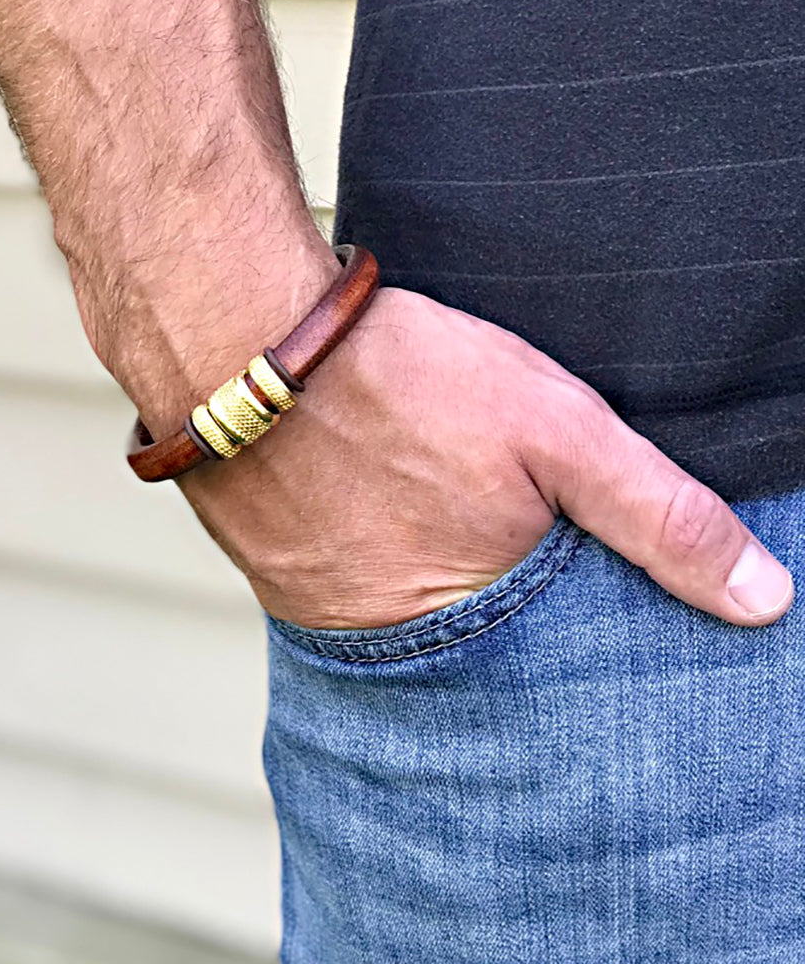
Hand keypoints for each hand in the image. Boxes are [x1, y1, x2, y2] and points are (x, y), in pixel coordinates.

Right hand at [178, 287, 794, 628]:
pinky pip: (336, 578)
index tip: (562, 562)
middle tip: (481, 524)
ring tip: (426, 510)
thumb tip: (764, 602)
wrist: (238, 338)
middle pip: (466, 635)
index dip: (568, 605)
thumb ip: (659, 515)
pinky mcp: (268, 569)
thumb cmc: (397, 378)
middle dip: (489, 589)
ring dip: (421, 568)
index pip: (548, 653)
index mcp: (468, 616)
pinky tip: (371, 500)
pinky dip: (365, 548)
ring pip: (397, 606)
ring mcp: (315, 607)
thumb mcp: (558, 430)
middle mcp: (384, 635)